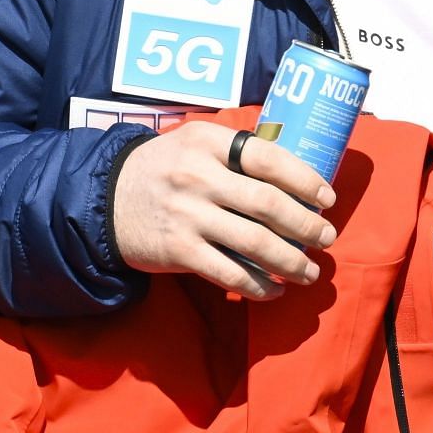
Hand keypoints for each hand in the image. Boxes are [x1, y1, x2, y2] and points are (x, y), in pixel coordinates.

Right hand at [111, 122, 337, 299]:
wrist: (105, 199)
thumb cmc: (164, 169)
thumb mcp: (196, 143)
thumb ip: (237, 153)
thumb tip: (296, 176)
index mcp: (209, 142)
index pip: (270, 159)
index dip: (305, 180)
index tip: (328, 199)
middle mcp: (199, 176)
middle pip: (269, 204)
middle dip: (307, 225)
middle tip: (327, 238)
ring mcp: (188, 215)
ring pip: (255, 243)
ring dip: (291, 261)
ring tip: (309, 271)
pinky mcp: (178, 250)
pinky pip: (229, 272)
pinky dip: (258, 285)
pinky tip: (275, 290)